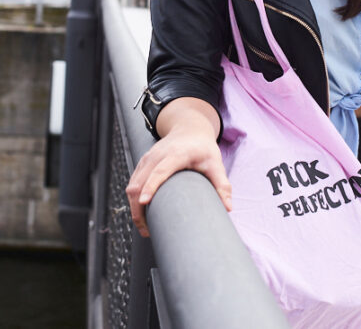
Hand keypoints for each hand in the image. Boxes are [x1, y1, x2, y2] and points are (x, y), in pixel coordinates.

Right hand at [126, 97, 231, 237]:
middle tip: (147, 231)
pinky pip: (133, 182)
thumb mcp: (216, 163)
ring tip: (144, 228)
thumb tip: (228, 208)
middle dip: (138, 207)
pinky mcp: (143, 163)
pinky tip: (141, 213)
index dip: (151, 186)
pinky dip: (133, 199)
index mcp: (176, 154)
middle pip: (140, 181)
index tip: (145, 202)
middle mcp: (157, 155)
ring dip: (134, 206)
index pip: (160, 171)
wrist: (189, 129)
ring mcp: (147, 158)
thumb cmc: (203, 148)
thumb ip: (222, 185)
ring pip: (133, 184)